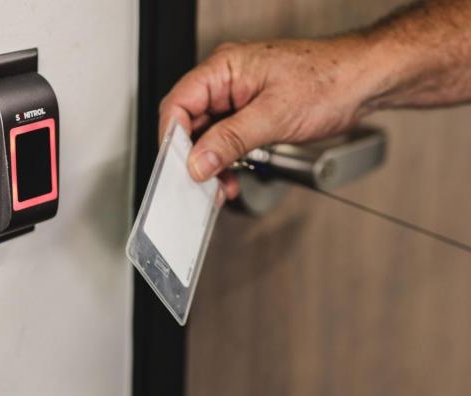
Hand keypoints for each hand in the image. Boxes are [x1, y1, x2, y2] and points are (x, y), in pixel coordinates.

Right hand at [159, 37, 377, 198]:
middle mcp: (226, 81)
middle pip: (190, 123)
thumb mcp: (274, 115)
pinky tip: (231, 177)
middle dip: (194, 157)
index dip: (173, 138)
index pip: (179, 104)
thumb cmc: (329, 78)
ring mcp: (238, 98)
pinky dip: (227, 161)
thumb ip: (231, 140)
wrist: (364, 81)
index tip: (177, 167)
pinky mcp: (251, 113)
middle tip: (199, 184)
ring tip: (220, 186)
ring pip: (208, 135)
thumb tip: (198, 162)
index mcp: (224, 68)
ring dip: (211, 164)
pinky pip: (227, 139)